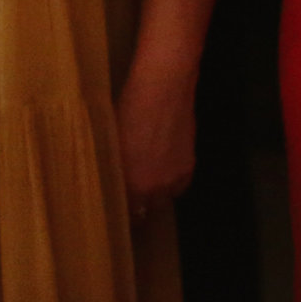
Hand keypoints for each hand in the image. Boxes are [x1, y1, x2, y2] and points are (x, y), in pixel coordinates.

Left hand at [115, 66, 196, 223]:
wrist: (162, 89)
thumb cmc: (128, 109)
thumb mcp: (112, 142)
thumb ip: (114, 168)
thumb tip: (111, 180)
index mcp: (131, 184)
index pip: (126, 212)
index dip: (121, 208)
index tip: (116, 204)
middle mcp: (154, 188)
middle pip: (146, 210)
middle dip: (138, 203)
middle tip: (130, 191)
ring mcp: (174, 178)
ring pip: (165, 197)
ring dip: (156, 192)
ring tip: (148, 176)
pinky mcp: (189, 166)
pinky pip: (179, 185)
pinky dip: (172, 180)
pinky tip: (164, 165)